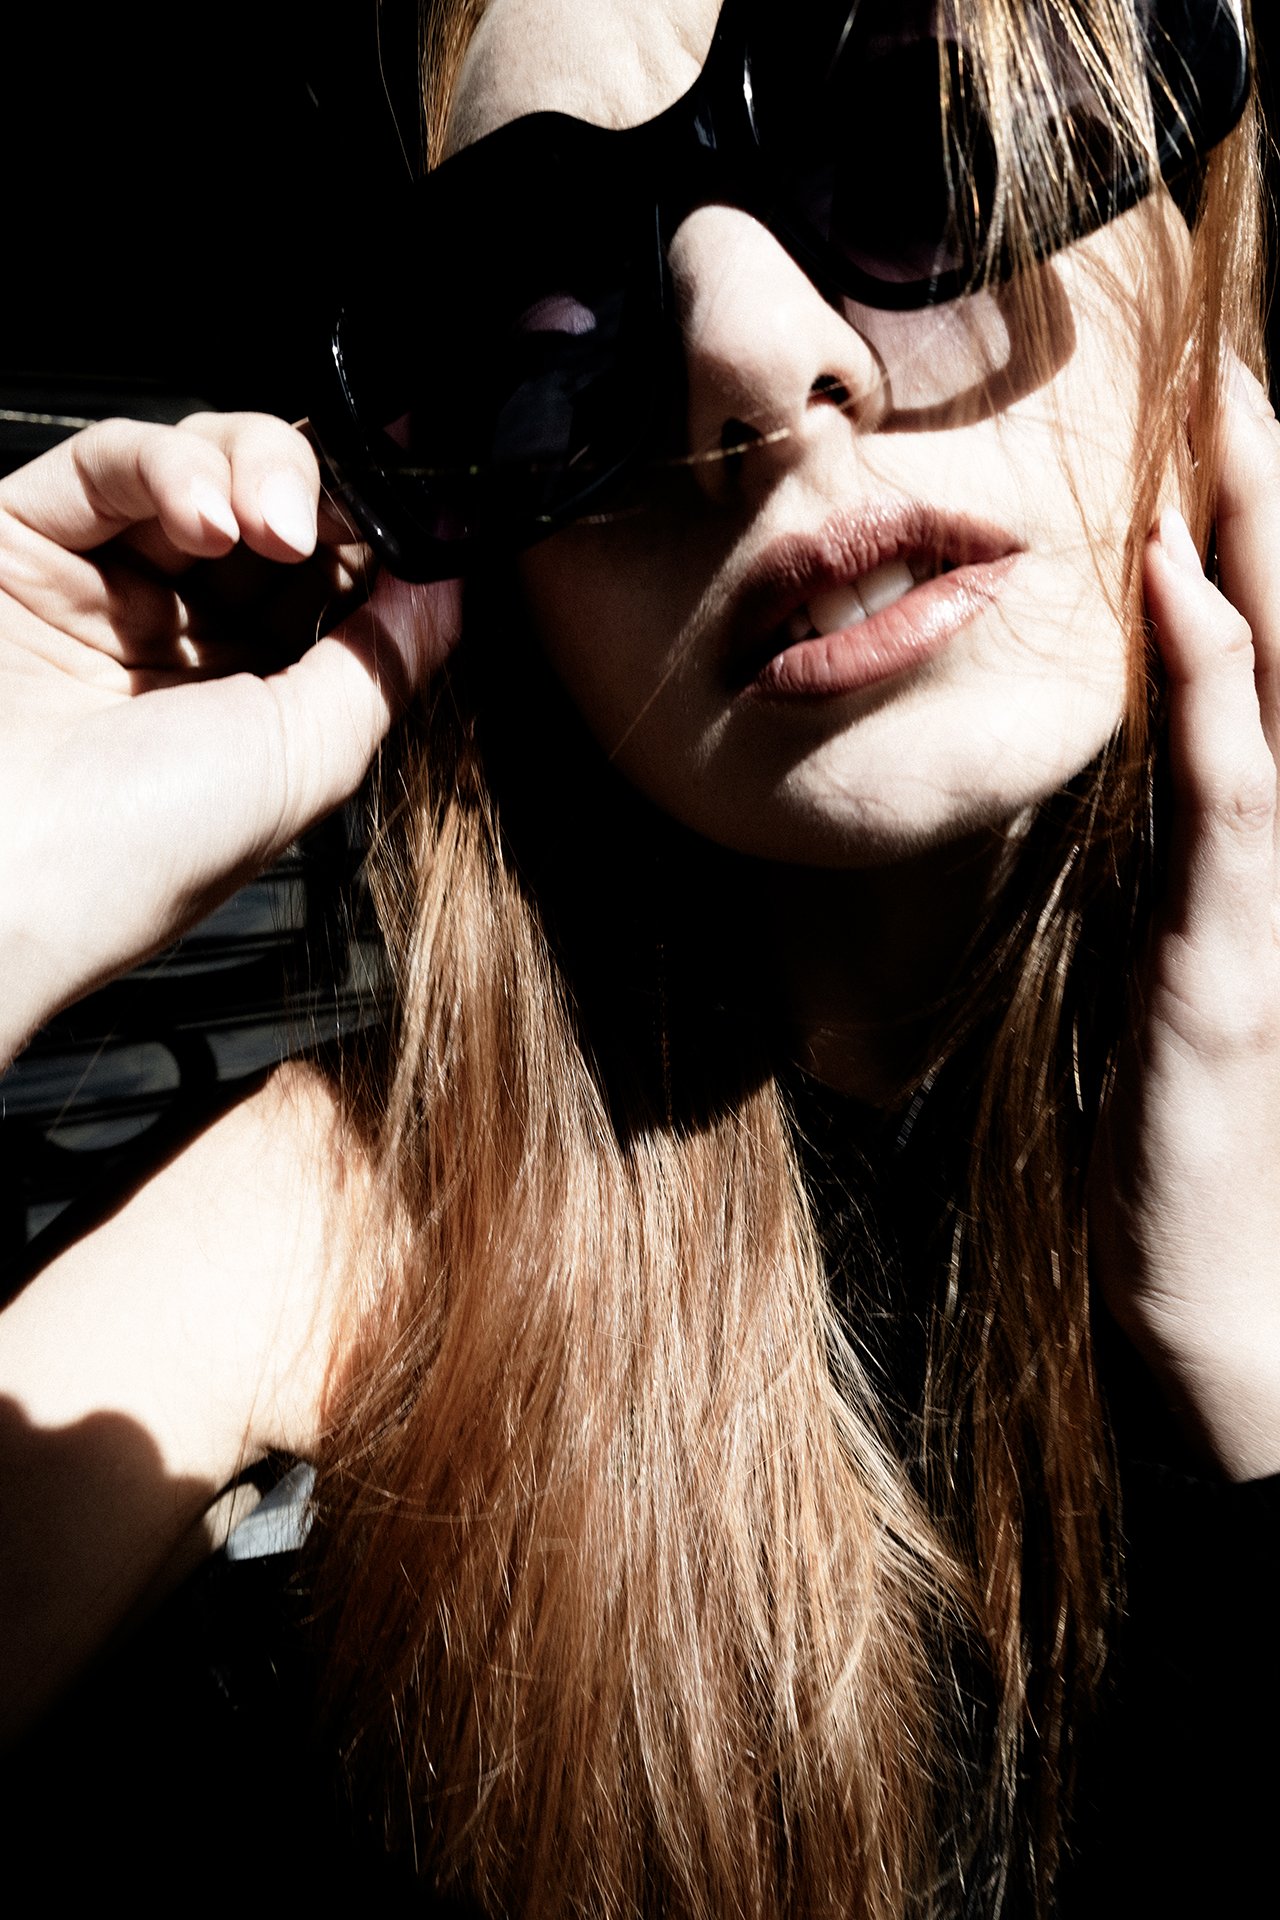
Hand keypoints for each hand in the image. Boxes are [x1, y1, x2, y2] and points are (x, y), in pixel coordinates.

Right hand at [0, 414, 459, 1064]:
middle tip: (342, 513)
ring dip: (258, 471)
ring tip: (276, 525)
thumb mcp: (309, 757)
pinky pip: (107, 462)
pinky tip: (213, 514)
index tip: (425, 509)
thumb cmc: (147, 846)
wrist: (7, 874)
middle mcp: (178, 635)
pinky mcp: (24, 541)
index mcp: (250, 694)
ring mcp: (101, 584)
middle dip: (323, 494)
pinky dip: (173, 464)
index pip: (327, 577)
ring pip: (199, 467)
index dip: (374, 534)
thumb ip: (385, 661)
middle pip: (270, 508)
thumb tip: (451, 585)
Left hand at [1091, 360, 1279, 1480]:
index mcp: (1256, 846)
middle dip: (1269, 508)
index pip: (1262, 667)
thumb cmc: (1177, 1125)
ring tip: (1232, 426)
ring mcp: (1271, 896)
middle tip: (1241, 374)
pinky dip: (1211, 688)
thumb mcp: (1165, 964)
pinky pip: (1228, 797)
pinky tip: (1181, 589)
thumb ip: (1172, 862)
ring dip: (1255, 556)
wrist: (1207, 1279)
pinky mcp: (1230, 956)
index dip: (1247, 548)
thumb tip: (1143, 773)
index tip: (1216, 428)